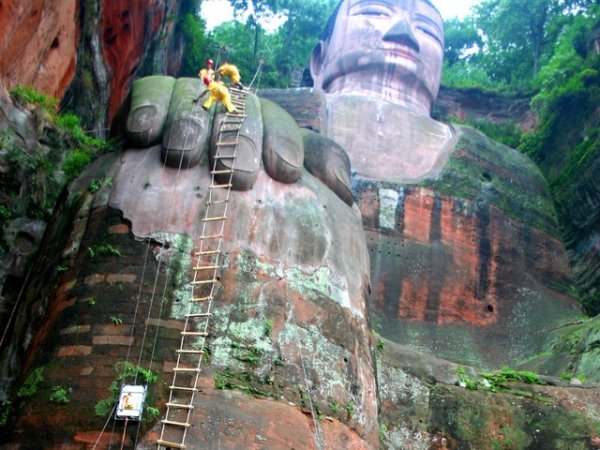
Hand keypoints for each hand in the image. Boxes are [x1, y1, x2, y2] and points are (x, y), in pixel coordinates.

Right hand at [124, 76, 352, 204]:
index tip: (284, 172)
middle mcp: (230, 109)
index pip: (279, 123)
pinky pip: (150, 90)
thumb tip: (346, 194)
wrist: (173, 200)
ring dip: (191, 125)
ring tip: (184, 155)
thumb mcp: (285, 185)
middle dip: (239, 140)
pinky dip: (147, 107)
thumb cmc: (239, 195)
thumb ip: (318, 174)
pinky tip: (143, 132)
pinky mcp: (153, 98)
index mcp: (265, 124)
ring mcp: (192, 100)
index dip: (283, 142)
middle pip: (237, 111)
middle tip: (237, 178)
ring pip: (194, 100)